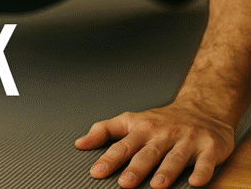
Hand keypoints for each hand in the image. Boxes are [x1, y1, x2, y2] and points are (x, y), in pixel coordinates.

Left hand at [75, 102, 234, 187]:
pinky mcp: (209, 147)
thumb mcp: (129, 120)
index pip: (122, 146)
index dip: (108, 159)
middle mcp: (163, 134)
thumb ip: (104, 131)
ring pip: (175, 157)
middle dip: (135, 169)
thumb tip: (80, 144)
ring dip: (166, 171)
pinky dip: (201, 172)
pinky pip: (205, 162)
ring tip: (157, 186)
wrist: (201, 108)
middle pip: (147, 153)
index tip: (96, 172)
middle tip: (124, 183)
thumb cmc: (162, 120)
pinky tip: (195, 182)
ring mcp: (186, 140)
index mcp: (141, 129)